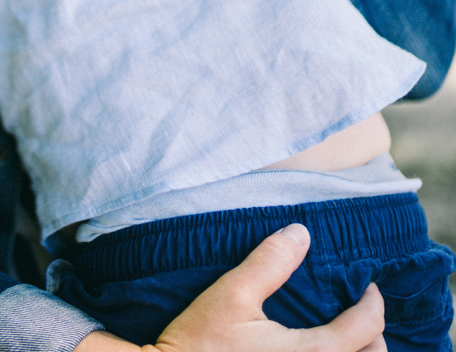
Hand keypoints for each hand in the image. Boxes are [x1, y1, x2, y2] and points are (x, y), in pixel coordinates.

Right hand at [75, 224, 384, 351]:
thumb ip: (269, 262)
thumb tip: (301, 233)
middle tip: (360, 314)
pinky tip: (318, 350)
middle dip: (373, 336)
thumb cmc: (199, 342)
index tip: (367, 286)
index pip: (364, 328)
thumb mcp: (232, 293)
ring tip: (346, 337)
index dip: (372, 303)